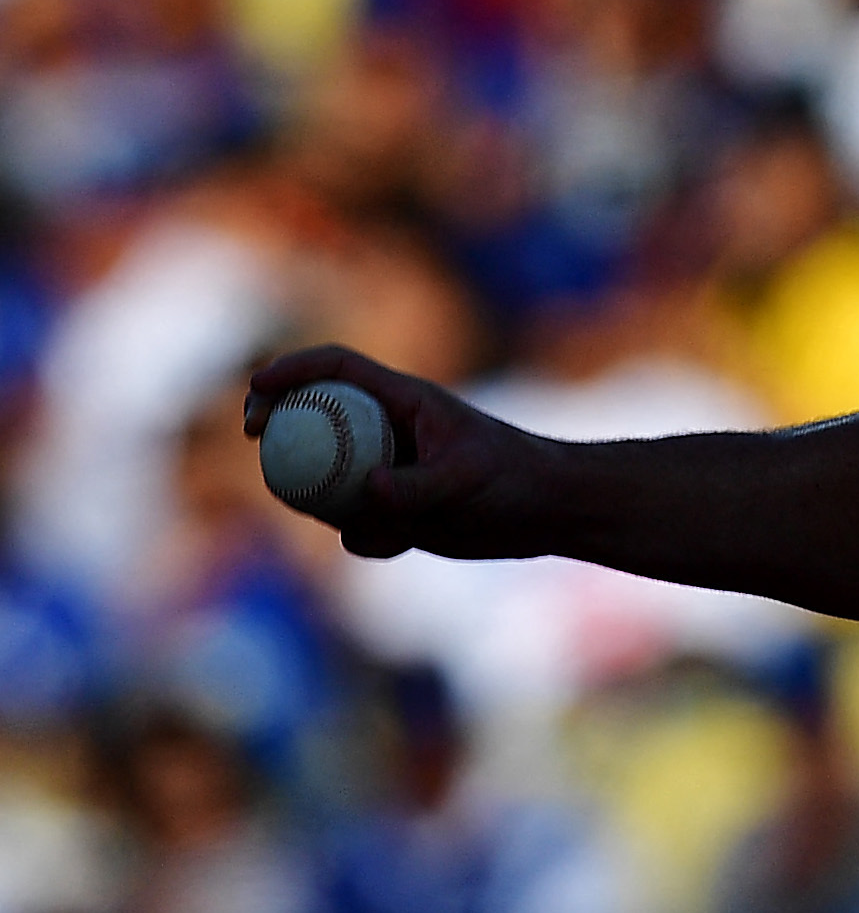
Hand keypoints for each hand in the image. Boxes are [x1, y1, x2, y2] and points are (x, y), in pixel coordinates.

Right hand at [243, 344, 553, 561]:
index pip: (337, 368)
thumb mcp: (467, 478)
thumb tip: (368, 491)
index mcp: (404, 400)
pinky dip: (365, 537)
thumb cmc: (517, 478)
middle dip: (277, 424)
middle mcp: (389, 431)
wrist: (547, 514)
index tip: (258, 390)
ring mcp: (388, 471)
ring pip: (327, 480)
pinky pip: (356, 524)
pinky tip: (402, 544)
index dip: (292, 370)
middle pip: (314, 418)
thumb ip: (417, 486)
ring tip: (374, 518)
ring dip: (324, 500)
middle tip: (257, 441)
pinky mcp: (395, 509)